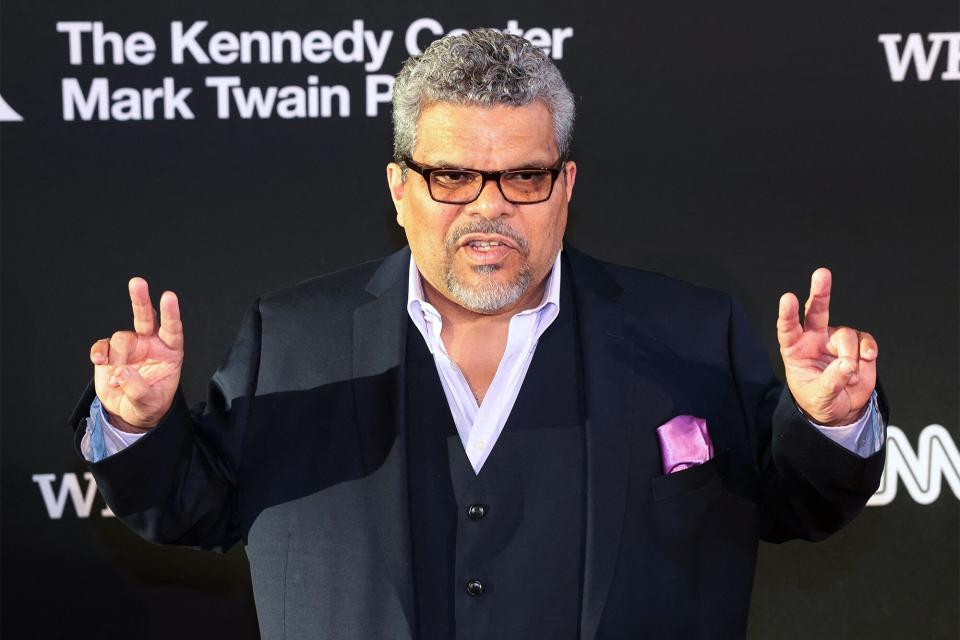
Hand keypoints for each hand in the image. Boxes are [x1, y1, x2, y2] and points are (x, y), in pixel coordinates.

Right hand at [90, 278, 183, 431]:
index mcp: (169, 352)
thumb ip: (138, 389)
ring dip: (116, 357)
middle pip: (146, 318)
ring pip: (120, 338)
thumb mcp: (148, 404)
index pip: (172, 329)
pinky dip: (99, 352)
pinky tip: (99, 362)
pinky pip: (102, 346)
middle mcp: (150, 344)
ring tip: (118, 378)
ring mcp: (130, 347)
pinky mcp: (110, 352)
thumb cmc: (148, 406)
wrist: (128, 412)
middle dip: (140, 299)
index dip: (170, 313)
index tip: (168, 296)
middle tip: (137, 282)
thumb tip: (121, 372)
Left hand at [776, 268, 876, 425]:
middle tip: (822, 274)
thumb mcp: (820, 397)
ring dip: (851, 356)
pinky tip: (868, 359)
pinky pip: (865, 340)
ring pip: (846, 335)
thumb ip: (831, 382)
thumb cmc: (819, 401)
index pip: (788, 328)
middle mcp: (815, 339)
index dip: (788, 314)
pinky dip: (868, 350)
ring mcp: (836, 340)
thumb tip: (848, 364)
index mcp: (795, 349)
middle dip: (820, 292)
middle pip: (816, 310)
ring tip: (849, 376)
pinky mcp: (858, 344)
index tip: (788, 298)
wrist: (841, 410)